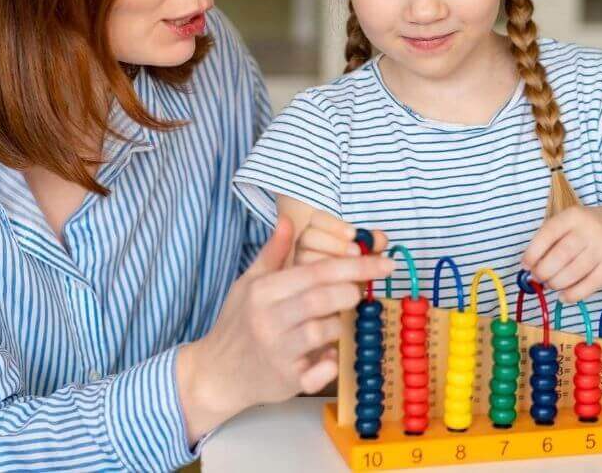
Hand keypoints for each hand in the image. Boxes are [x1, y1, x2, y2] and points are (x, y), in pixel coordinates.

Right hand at [177, 216, 394, 442]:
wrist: (216, 373)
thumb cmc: (237, 323)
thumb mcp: (249, 283)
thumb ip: (273, 252)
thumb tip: (288, 220)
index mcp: (263, 291)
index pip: (316, 271)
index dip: (354, 265)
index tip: (384, 263)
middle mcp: (268, 319)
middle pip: (322, 299)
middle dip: (350, 292)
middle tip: (360, 292)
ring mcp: (277, 351)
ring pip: (324, 332)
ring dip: (339, 325)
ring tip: (335, 321)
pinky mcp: (286, 380)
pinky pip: (320, 371)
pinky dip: (330, 363)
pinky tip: (326, 357)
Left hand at [521, 204, 601, 302]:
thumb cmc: (594, 227)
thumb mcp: (574, 222)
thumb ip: (553, 239)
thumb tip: (530, 266)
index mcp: (573, 216)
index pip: (548, 234)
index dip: (533, 252)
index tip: (525, 265)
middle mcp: (589, 230)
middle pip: (560, 255)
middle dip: (544, 271)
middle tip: (538, 278)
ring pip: (574, 272)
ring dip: (557, 283)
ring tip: (551, 285)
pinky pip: (590, 284)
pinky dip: (574, 294)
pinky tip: (564, 296)